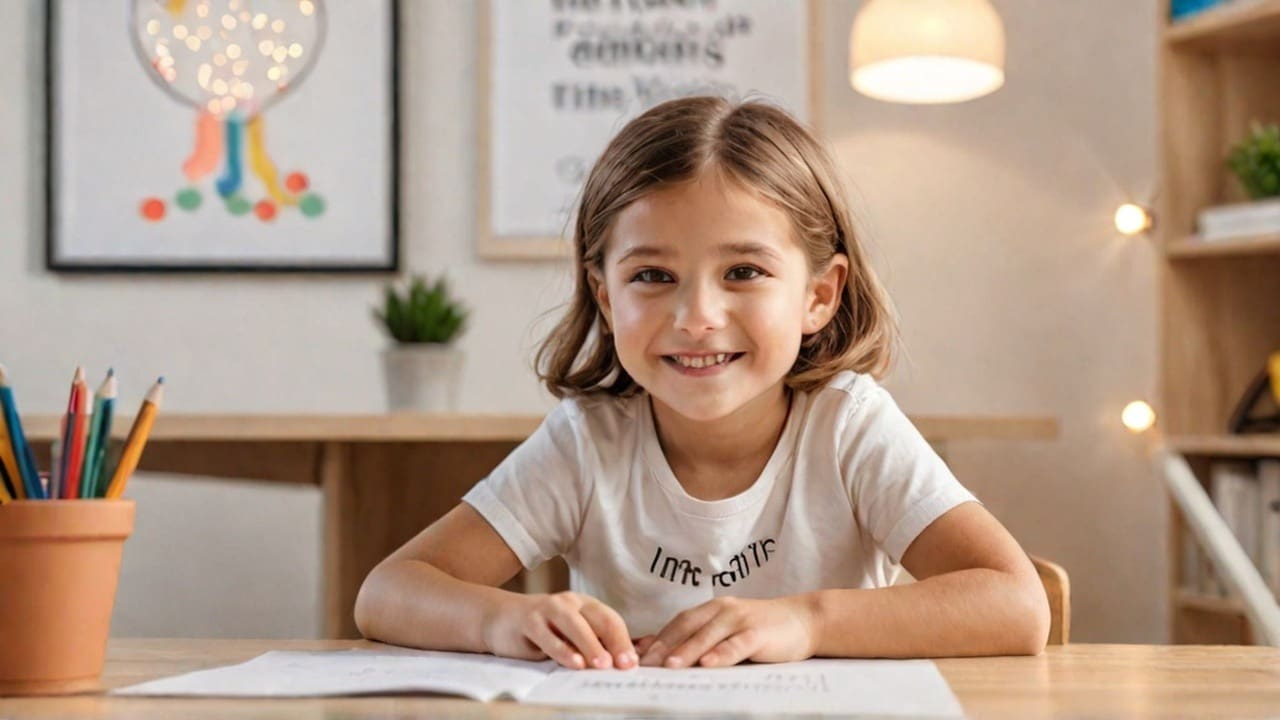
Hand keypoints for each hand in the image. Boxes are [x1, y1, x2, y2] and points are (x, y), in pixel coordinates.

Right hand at [484, 591, 637, 669]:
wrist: (500, 617)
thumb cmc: (541, 630)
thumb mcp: (568, 634)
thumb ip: (590, 644)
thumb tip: (621, 664)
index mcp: (584, 605)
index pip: (610, 620)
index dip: (623, 641)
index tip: (632, 663)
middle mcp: (569, 602)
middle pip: (598, 620)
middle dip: (614, 643)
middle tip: (624, 665)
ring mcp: (547, 609)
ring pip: (574, 626)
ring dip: (591, 646)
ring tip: (603, 665)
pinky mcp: (528, 620)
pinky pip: (548, 636)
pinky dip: (562, 650)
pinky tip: (574, 663)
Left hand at [639, 595, 818, 668]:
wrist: (804, 619)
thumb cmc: (762, 629)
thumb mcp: (728, 630)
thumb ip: (700, 637)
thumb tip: (661, 650)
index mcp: (712, 609)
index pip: (678, 623)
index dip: (657, 639)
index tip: (636, 657)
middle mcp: (723, 610)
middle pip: (686, 627)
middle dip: (663, 646)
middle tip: (644, 664)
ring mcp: (740, 619)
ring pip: (707, 635)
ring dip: (686, 651)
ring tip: (669, 666)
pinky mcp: (758, 633)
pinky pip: (736, 644)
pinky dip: (721, 654)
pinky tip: (708, 664)